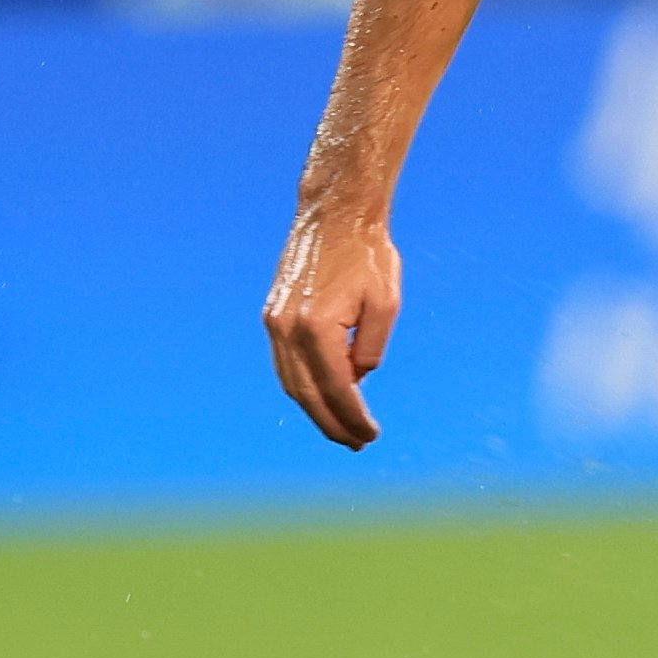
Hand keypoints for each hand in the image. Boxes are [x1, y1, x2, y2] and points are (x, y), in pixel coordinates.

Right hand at [264, 207, 401, 447]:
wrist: (334, 214)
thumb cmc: (368, 255)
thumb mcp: (385, 304)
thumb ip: (370, 350)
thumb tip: (356, 381)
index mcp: (315, 327)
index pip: (336, 389)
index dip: (353, 418)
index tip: (371, 436)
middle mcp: (286, 329)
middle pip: (307, 395)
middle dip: (332, 423)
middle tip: (356, 443)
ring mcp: (273, 322)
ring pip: (290, 383)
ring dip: (314, 410)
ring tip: (340, 429)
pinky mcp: (272, 315)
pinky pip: (284, 364)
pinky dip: (301, 386)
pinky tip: (321, 397)